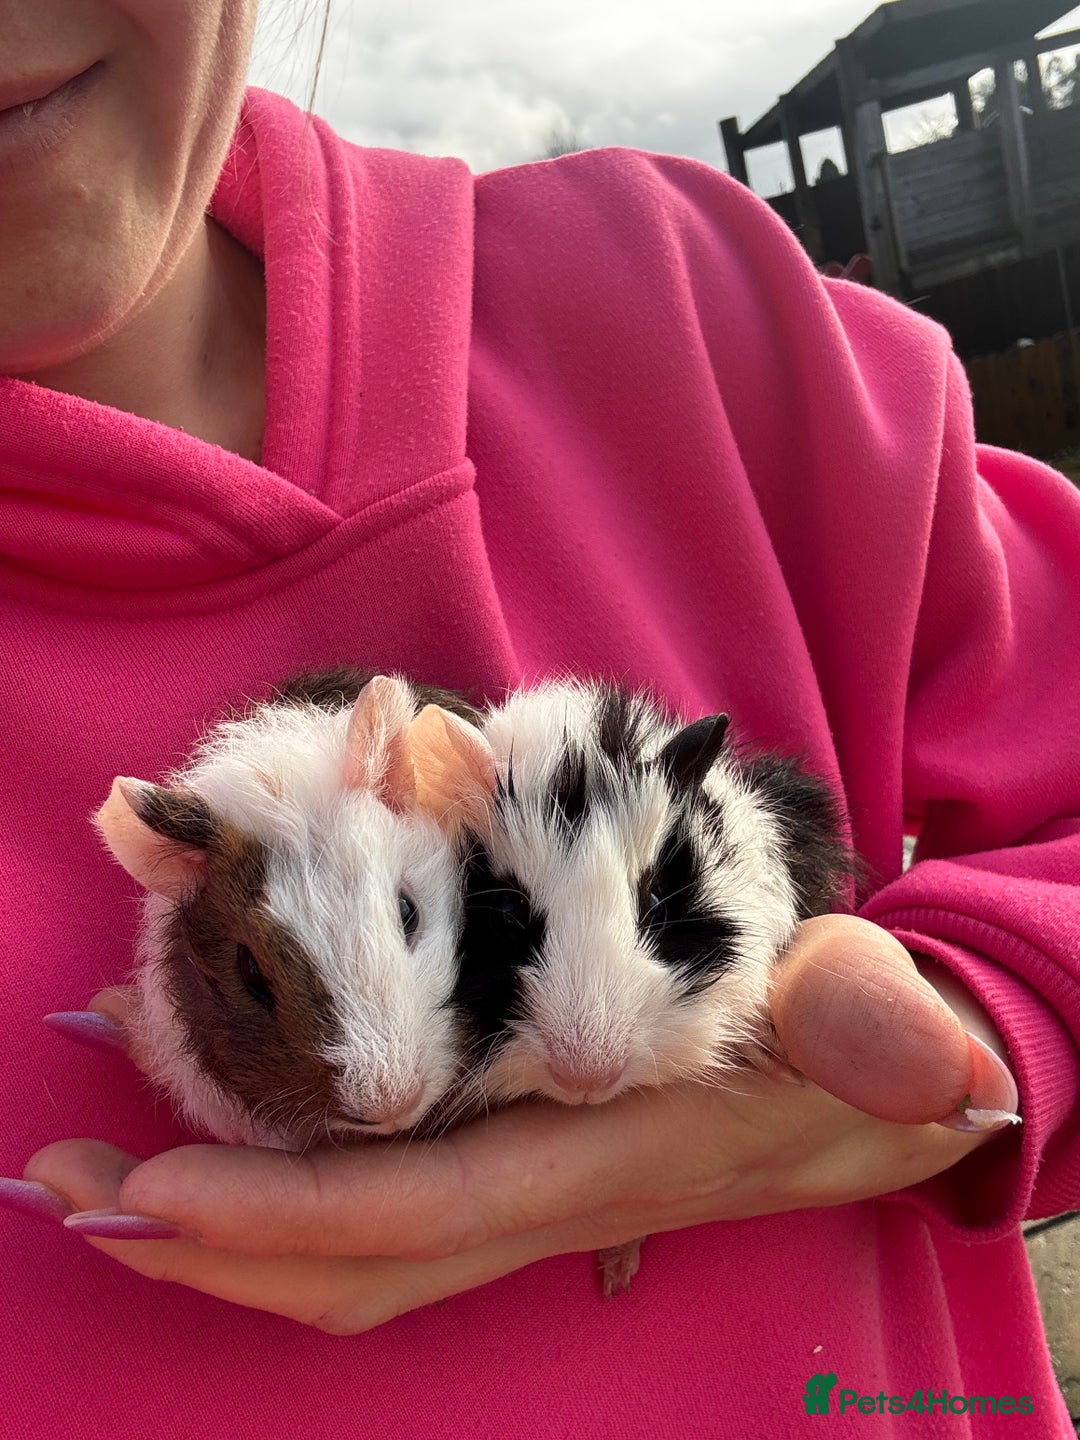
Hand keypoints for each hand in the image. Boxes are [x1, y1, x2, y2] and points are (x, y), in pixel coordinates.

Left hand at [13, 916, 1018, 1332]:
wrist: (875, 1089)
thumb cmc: (853, 1038)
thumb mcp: (868, 1008)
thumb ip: (877, 1019)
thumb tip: (923, 1060)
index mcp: (605, 1157)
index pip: (427, 1210)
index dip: (287, 1210)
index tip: (151, 1185)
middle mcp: (546, 1198)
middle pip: (355, 1264)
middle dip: (205, 1245)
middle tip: (68, 1194)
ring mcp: (524, 1194)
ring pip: (355, 1254)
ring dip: (222, 1231)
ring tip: (103, 1186)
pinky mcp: (516, 1164)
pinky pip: (383, 1211)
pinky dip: (285, 1198)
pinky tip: (228, 1145)